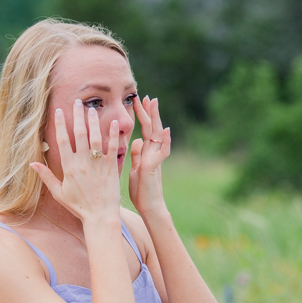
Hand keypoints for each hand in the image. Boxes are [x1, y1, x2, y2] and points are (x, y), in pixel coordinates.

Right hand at [30, 100, 120, 222]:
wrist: (100, 216)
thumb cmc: (79, 206)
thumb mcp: (59, 193)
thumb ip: (46, 176)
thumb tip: (32, 164)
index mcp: (69, 168)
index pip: (63, 141)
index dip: (60, 125)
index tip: (59, 111)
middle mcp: (83, 163)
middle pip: (79, 135)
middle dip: (77, 117)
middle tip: (77, 102)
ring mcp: (98, 165)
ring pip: (95, 138)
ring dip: (93, 122)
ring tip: (92, 108)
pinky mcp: (111, 168)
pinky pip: (112, 148)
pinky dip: (112, 135)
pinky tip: (112, 123)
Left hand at [128, 95, 170, 215]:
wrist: (149, 206)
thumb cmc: (141, 190)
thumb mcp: (135, 168)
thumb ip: (136, 155)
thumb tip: (136, 141)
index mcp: (146, 152)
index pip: (144, 129)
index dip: (142, 115)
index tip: (138, 101)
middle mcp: (152, 152)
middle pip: (151, 127)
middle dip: (149, 111)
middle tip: (147, 96)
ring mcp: (155, 158)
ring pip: (157, 134)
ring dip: (156, 118)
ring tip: (155, 104)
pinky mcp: (154, 166)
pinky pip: (162, 152)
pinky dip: (165, 141)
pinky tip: (166, 130)